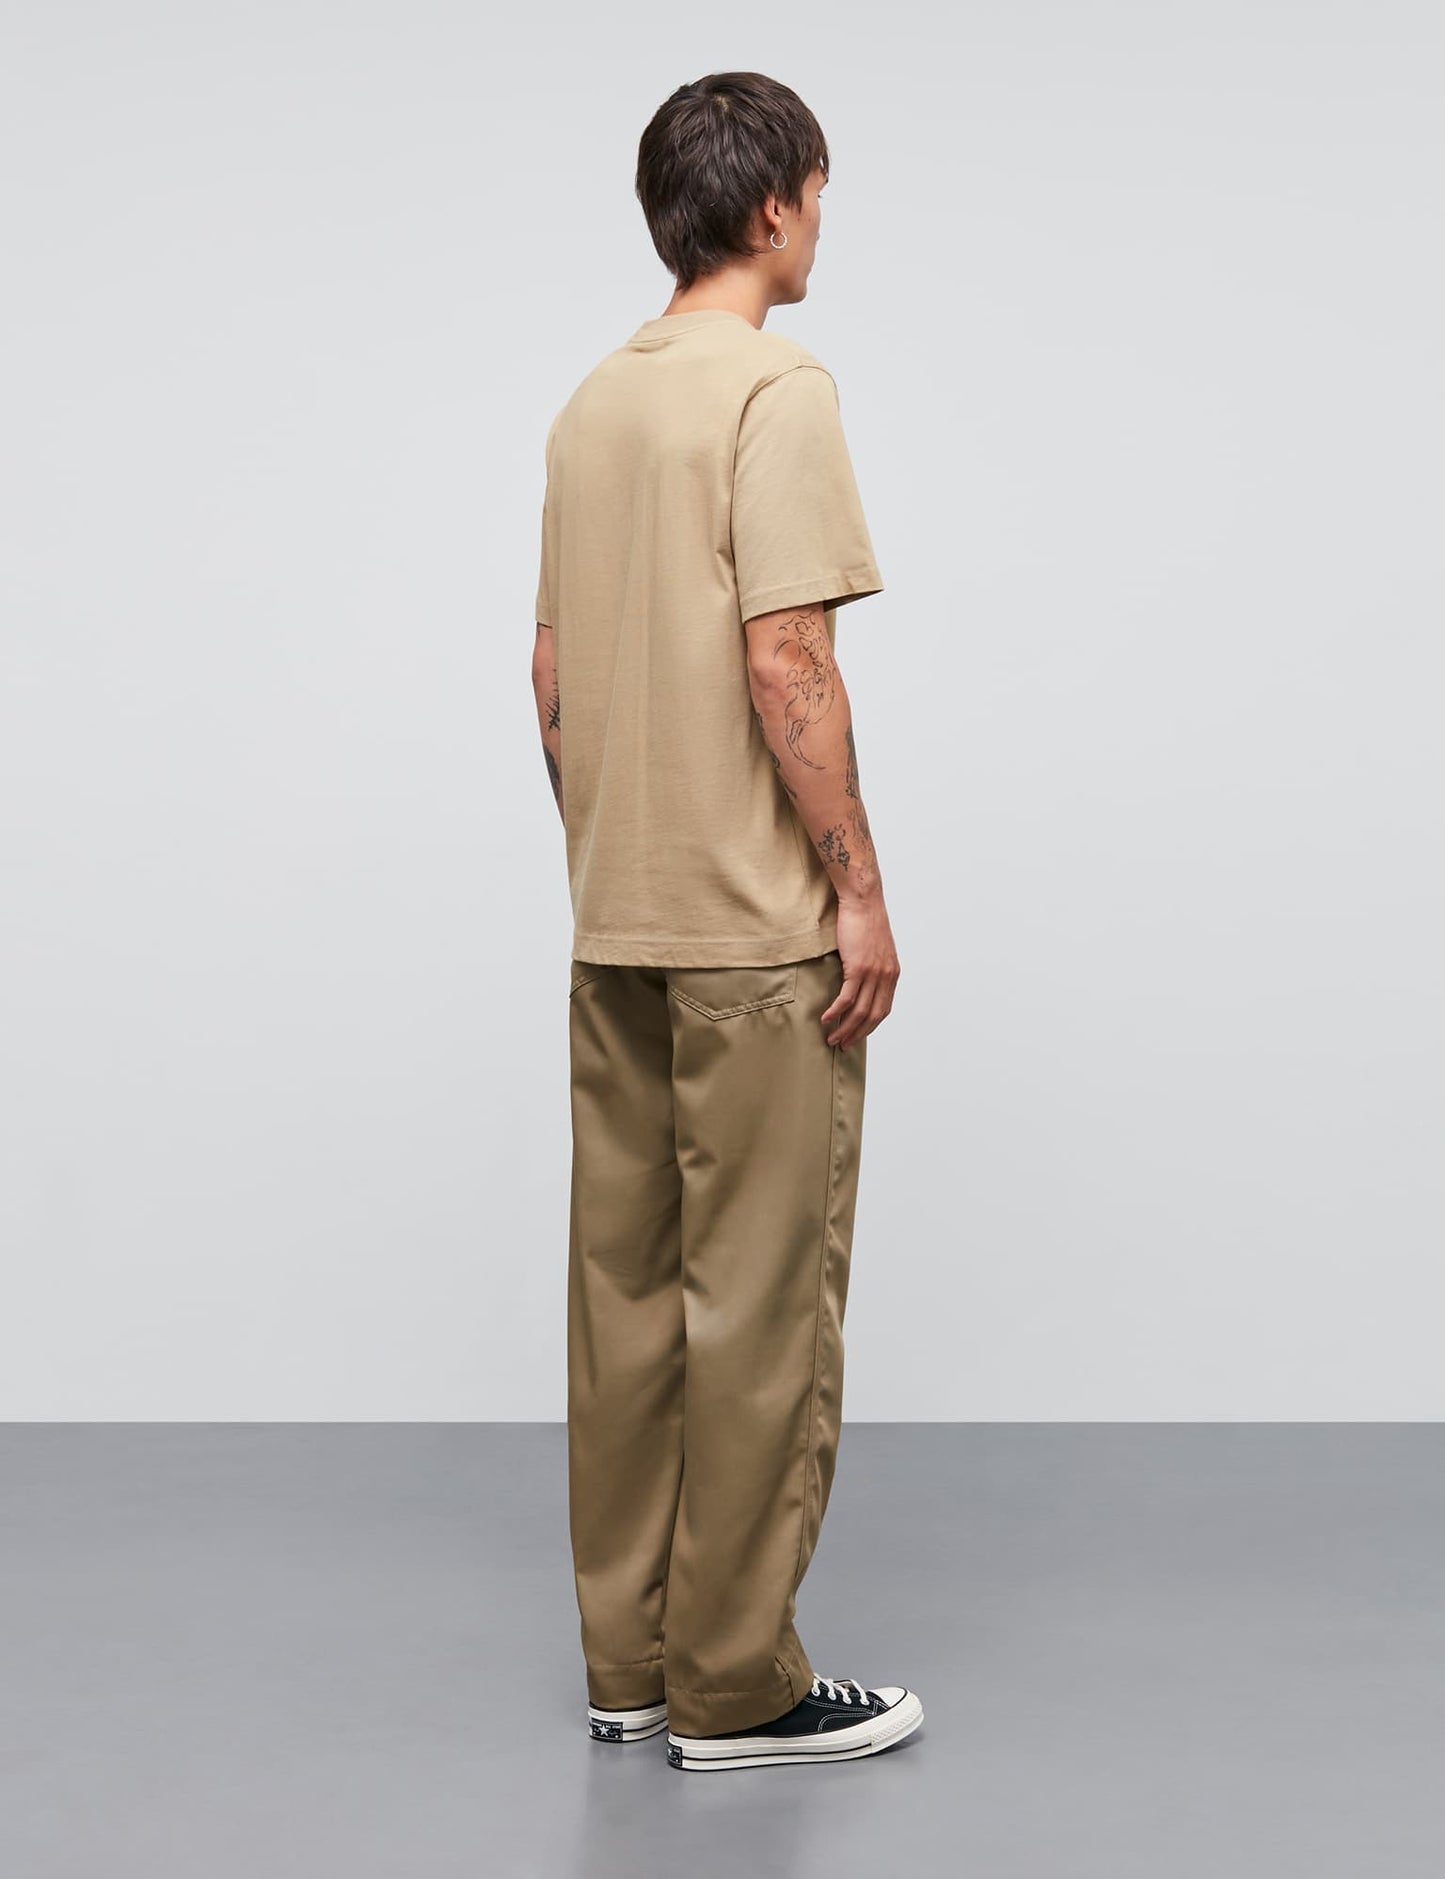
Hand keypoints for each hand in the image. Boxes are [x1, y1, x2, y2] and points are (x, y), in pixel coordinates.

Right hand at [821, 892, 899, 1048]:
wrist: (863, 901)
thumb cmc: (865, 920)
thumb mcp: (876, 948)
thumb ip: (872, 967)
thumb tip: (858, 980)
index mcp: (892, 973)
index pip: (883, 1009)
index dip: (870, 1027)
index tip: (857, 1036)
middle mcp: (886, 976)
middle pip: (873, 1016)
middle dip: (857, 1034)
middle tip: (842, 1044)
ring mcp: (873, 973)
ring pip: (860, 1010)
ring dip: (844, 1028)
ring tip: (832, 1038)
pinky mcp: (858, 967)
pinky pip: (847, 997)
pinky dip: (836, 1011)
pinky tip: (826, 1019)